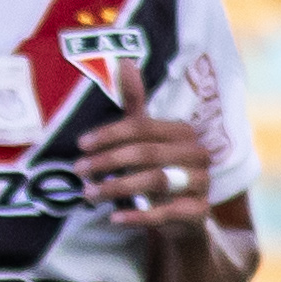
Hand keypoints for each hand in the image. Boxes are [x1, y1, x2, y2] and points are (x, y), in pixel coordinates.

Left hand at [77, 106, 222, 230]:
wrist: (179, 218)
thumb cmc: (156, 172)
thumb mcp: (144, 141)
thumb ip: (134, 106)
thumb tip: (123, 63)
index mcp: (183, 131)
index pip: (142, 127)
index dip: (109, 134)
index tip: (81, 145)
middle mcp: (197, 153)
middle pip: (147, 153)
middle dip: (108, 161)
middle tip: (79, 170)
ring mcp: (201, 183)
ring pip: (156, 180)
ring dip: (117, 187)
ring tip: (89, 194)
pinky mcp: (199, 212)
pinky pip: (166, 213)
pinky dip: (137, 216)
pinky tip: (113, 218)